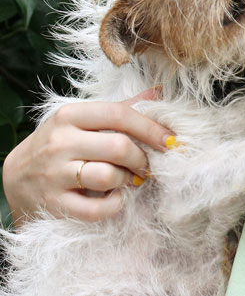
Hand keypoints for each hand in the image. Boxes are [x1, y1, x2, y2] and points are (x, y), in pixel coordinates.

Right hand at [1, 89, 171, 223]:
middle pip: (118, 147)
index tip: (170, 140)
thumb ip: (121, 108)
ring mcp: (55, 174)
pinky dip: (114, 205)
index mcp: (70, 116)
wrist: (18, 177)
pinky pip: (96, 209)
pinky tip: (115, 198)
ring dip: (128, 180)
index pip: (119, 115)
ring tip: (128, 179)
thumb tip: (159, 91)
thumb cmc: (63, 144)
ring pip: (108, 176)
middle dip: (142, 158)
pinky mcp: (54, 204)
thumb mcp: (84, 121)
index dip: (151, 128)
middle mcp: (60, 142)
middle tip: (147, 165)